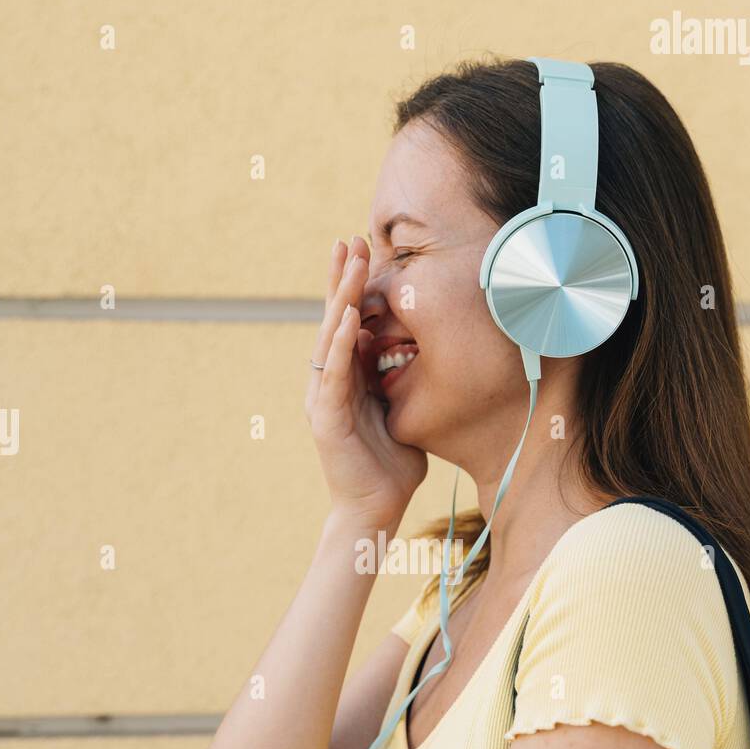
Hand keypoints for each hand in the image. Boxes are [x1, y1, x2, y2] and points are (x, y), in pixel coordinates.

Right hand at [305, 237, 427, 530]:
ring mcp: (323, 398)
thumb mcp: (403, 412)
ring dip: (339, 300)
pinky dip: (341, 345)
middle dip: (341, 278)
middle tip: (350, 238)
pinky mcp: (325, 419)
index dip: (353, 287)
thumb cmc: (391, 466)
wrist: (373, 510)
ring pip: (330, 339)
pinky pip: (334, 375)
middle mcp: (330, 382)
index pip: (348, 322)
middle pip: (333, 319)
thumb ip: (403, 383)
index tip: (364, 250)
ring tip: (348, 264)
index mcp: (347, 378)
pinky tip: (347, 318)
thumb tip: (425, 354)